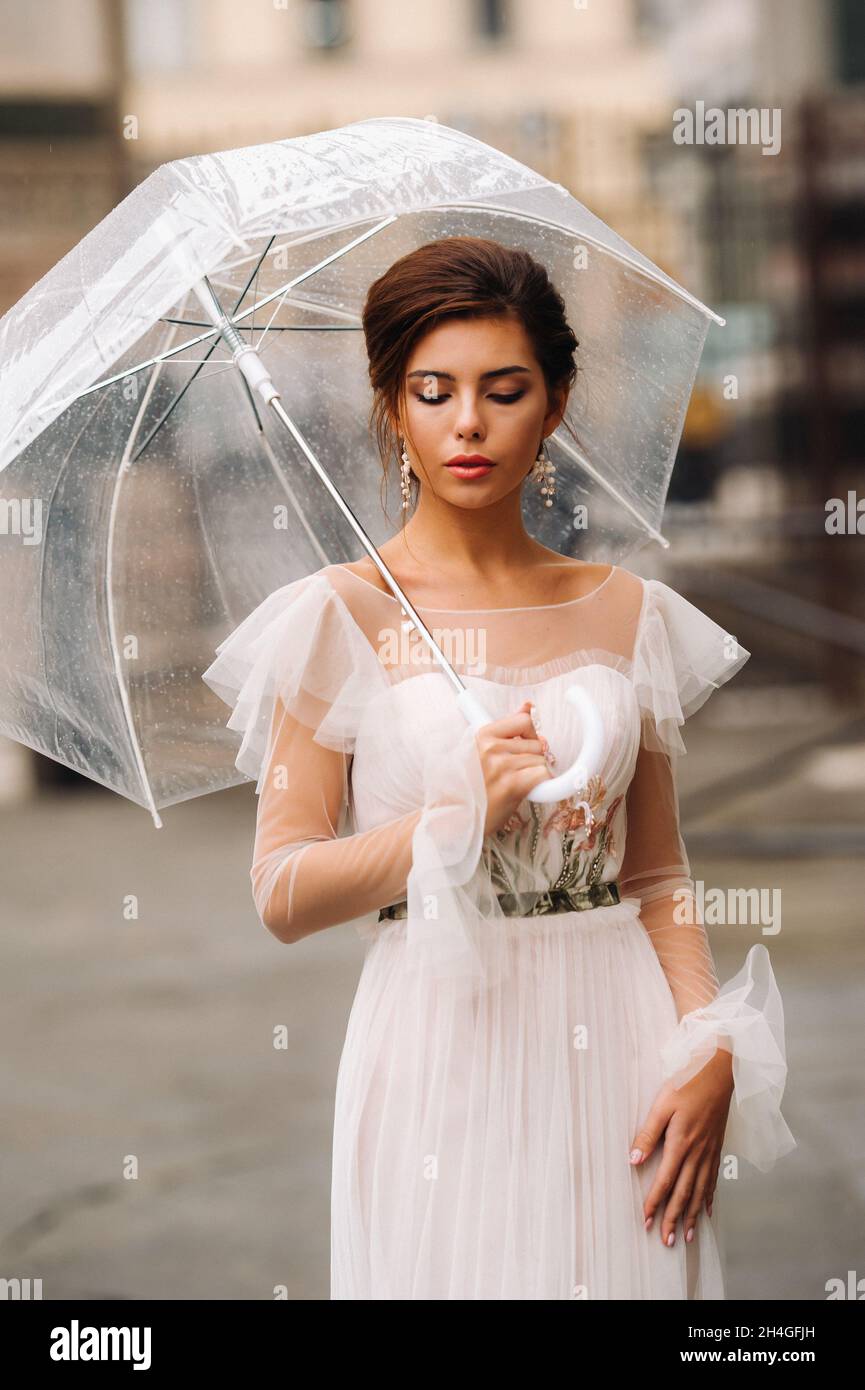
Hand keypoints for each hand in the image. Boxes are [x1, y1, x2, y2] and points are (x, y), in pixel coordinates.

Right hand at [473, 699, 551, 835]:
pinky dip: (539, 785)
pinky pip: (543, 775)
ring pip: (541, 761)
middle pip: (537, 743)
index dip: (529, 734)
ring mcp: (502, 765)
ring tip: (514, 784)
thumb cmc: (468, 788)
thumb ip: (505, 730)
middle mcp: (491, 748)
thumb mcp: (480, 752)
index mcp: (482, 736)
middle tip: (516, 772)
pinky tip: (524, 791)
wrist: (455, 819)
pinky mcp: (512, 785)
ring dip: (534, 774)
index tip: (525, 744)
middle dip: (533, 757)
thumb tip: (528, 705)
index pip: (524, 720)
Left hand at [629, 1047, 734, 1246]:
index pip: (666, 1181)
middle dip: (672, 1218)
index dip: (654, 1203)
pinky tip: (707, 1211)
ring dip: (692, 1215)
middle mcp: (697, 1153)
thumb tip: (633, 1161)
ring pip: (700, 1192)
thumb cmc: (687, 1084)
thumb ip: (648, 1133)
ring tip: (686, 1236)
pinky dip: (709, 1198)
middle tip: (665, 1242)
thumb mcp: (661, 1105)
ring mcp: (710, 1152)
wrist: (719, 1073)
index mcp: (681, 1143)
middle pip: (684, 1193)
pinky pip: (714, 1180)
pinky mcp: (717, 1148)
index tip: (646, 1222)